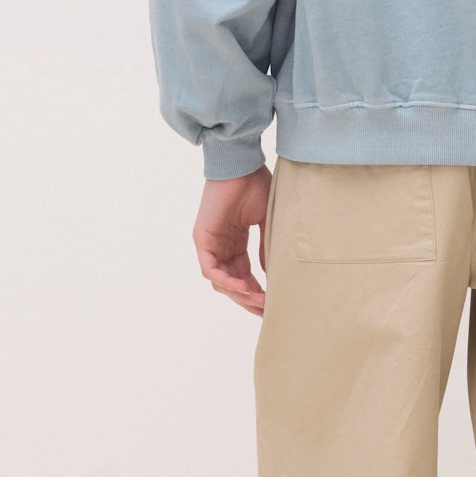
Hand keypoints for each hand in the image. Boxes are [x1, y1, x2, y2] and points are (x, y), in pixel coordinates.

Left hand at [193, 164, 270, 317]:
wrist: (242, 164)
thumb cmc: (255, 184)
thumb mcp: (266, 221)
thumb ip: (267, 247)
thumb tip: (272, 274)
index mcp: (235, 242)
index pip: (243, 275)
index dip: (257, 291)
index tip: (272, 304)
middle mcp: (221, 246)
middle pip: (231, 283)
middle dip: (249, 300)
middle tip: (267, 312)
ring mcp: (210, 244)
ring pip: (220, 281)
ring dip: (240, 294)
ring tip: (260, 301)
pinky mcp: (202, 240)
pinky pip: (211, 270)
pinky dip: (227, 281)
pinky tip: (245, 287)